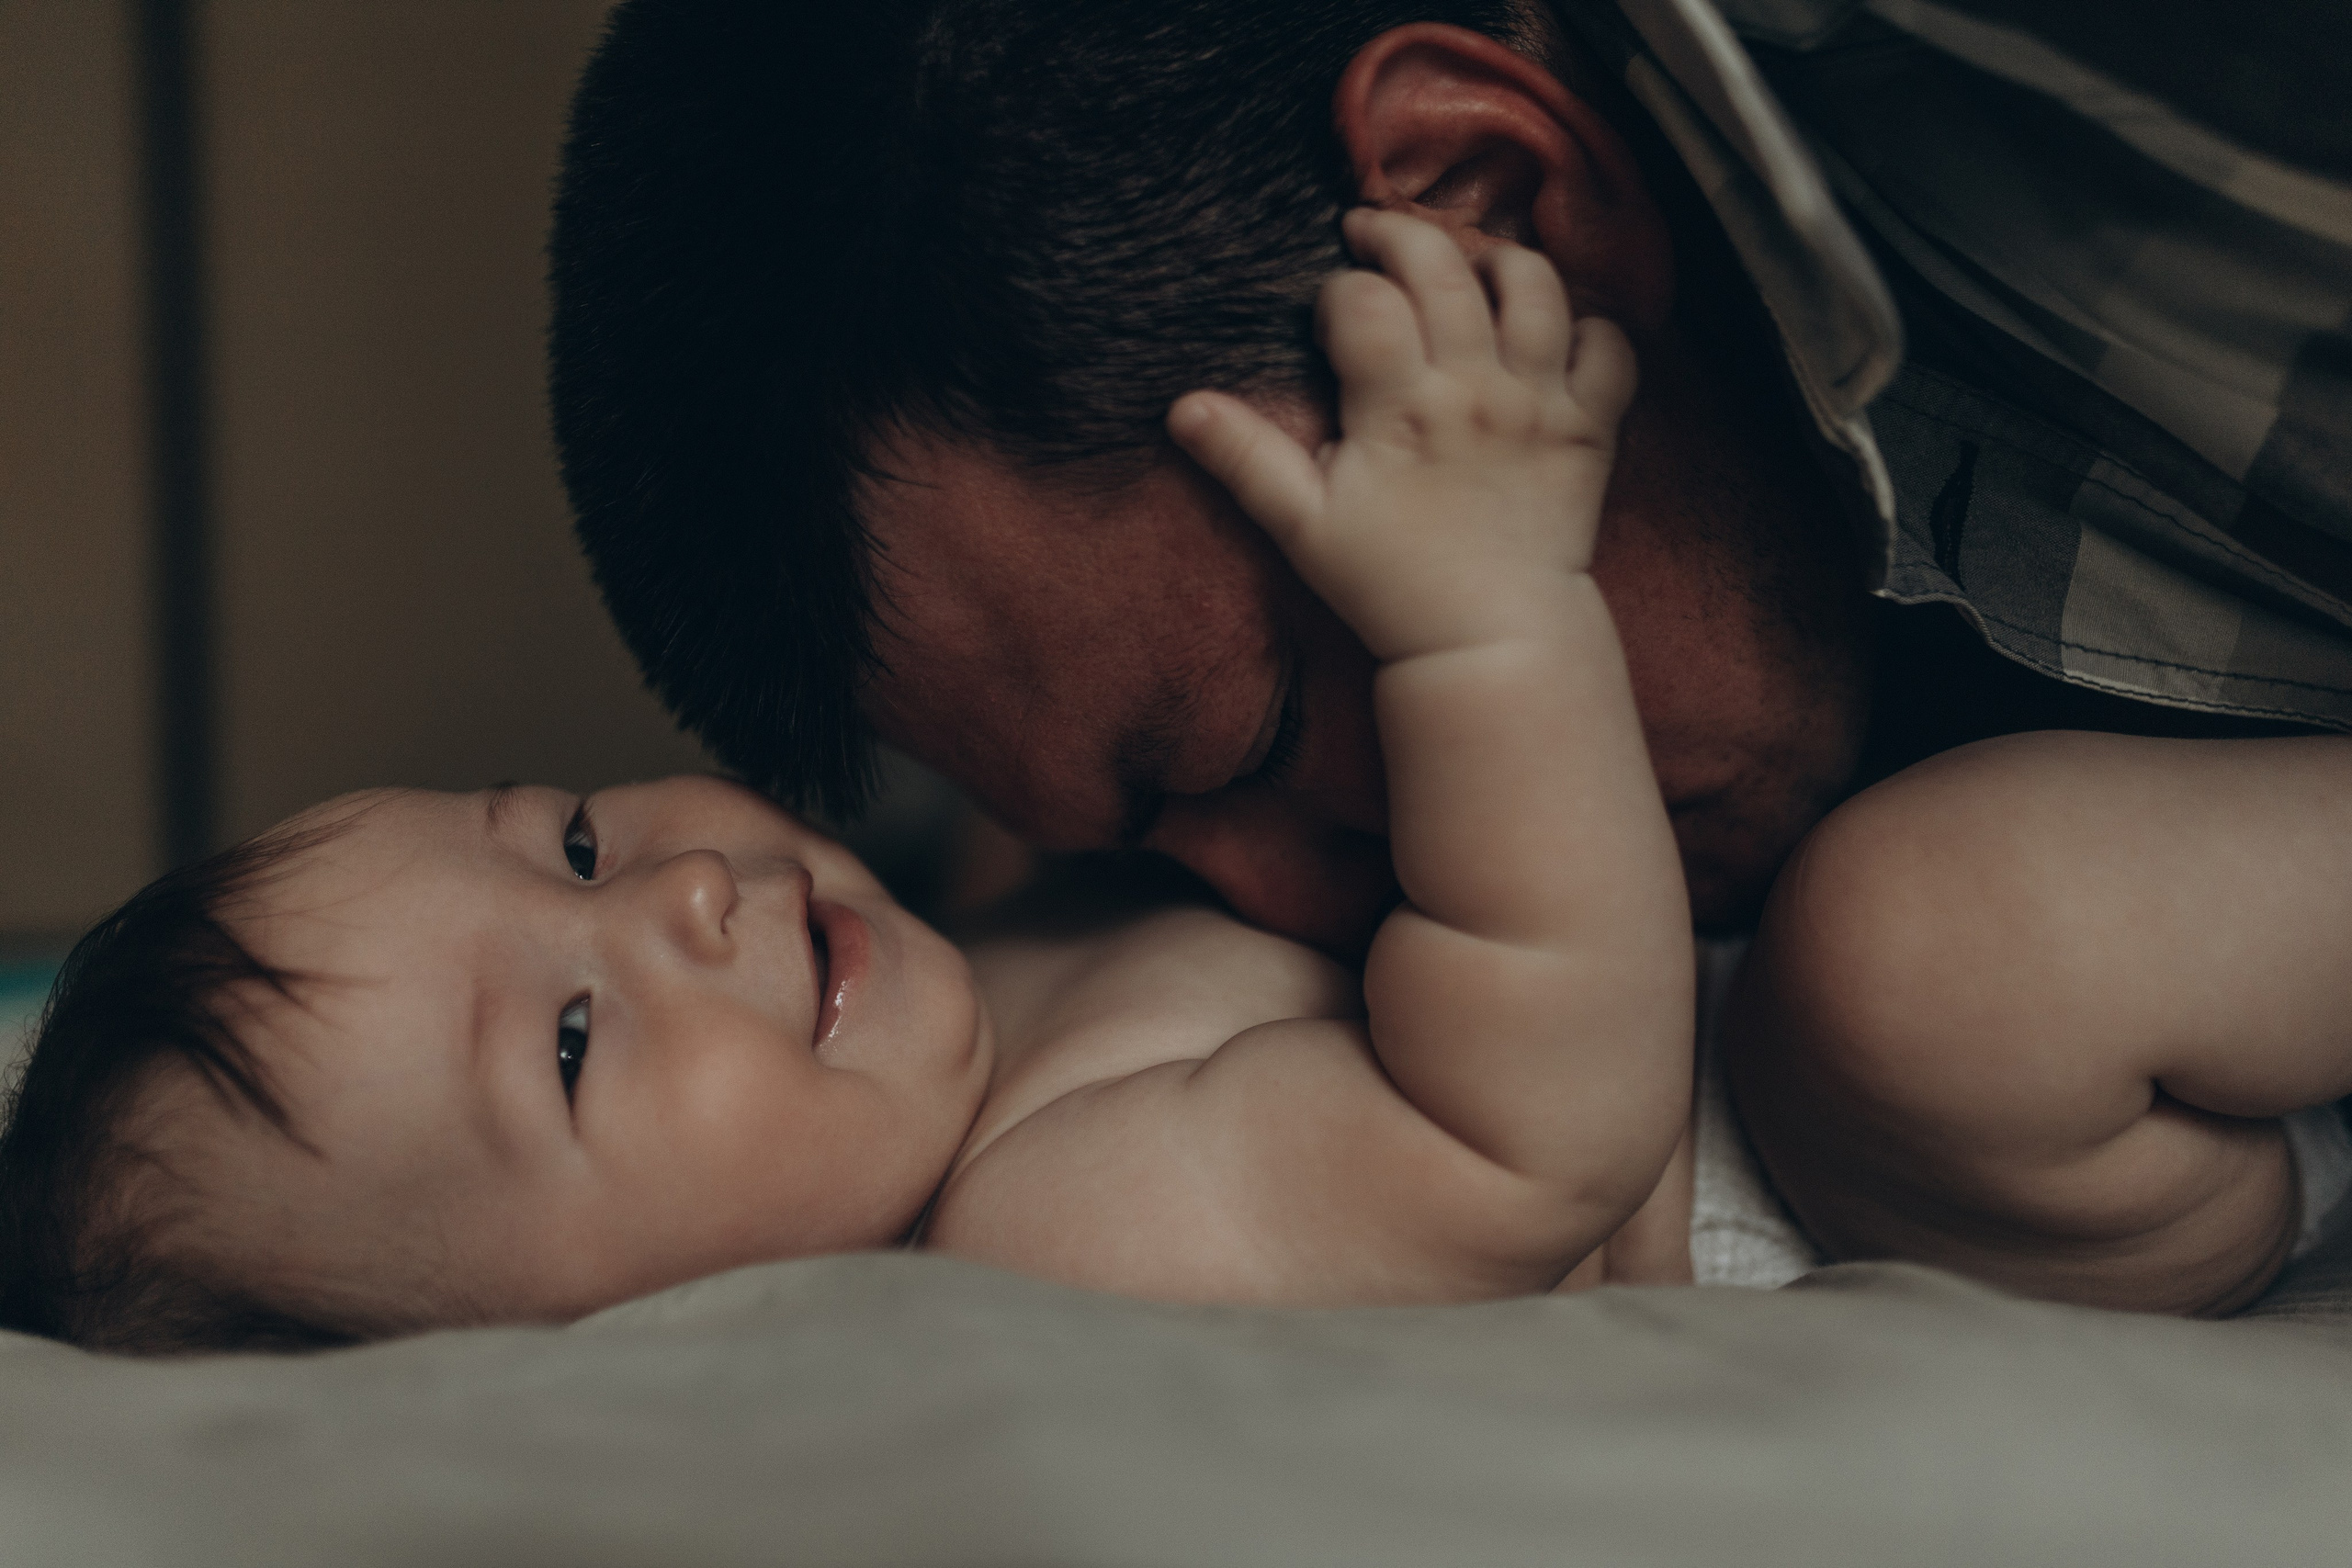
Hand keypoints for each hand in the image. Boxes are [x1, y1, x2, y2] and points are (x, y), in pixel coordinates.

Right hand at [1167, 208, 1634, 662]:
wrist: (1490, 644)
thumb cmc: (1390, 587)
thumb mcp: (1304, 528)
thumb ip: (1247, 460)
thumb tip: (1183, 407)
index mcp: (1399, 409)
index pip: (1365, 302)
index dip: (1340, 289)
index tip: (1331, 310)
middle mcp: (1475, 390)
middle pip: (1444, 267)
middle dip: (1401, 235)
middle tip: (1375, 237)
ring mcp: (1540, 403)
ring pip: (1536, 286)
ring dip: (1497, 259)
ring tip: (1467, 266)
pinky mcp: (1592, 428)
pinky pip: (1612, 348)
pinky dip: (1591, 328)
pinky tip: (1553, 334)